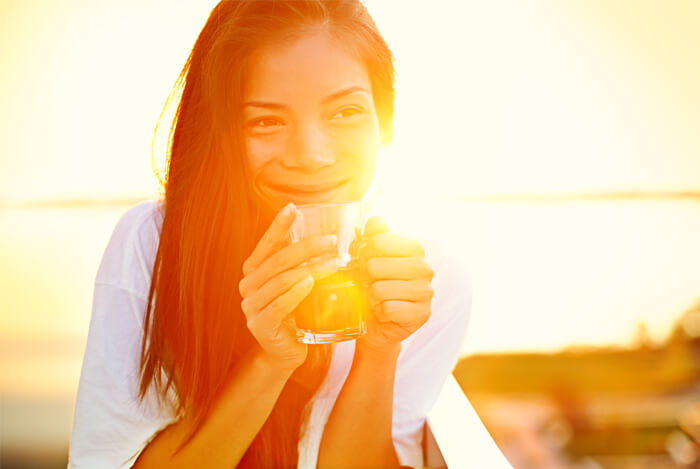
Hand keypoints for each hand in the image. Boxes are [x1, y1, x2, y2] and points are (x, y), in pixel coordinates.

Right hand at [238, 203, 338, 371]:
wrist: (283, 352)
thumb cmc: (294, 313)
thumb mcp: (295, 285)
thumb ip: (300, 264)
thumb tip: (326, 236)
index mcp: (254, 270)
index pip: (267, 243)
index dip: (278, 225)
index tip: (292, 208)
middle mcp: (248, 284)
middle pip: (279, 260)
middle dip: (307, 247)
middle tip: (331, 241)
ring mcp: (251, 305)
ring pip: (282, 281)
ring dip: (310, 269)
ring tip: (334, 263)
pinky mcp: (260, 325)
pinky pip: (279, 305)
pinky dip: (295, 292)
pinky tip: (310, 283)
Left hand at [357, 217, 433, 352]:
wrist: (377, 324)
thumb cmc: (374, 287)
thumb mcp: (370, 258)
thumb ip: (374, 235)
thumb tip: (376, 221)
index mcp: (414, 249)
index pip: (379, 241)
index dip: (365, 253)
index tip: (366, 261)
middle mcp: (425, 269)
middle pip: (375, 266)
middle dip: (365, 278)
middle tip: (369, 284)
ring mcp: (426, 292)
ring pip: (380, 289)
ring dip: (371, 297)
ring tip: (376, 299)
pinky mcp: (422, 314)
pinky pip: (387, 308)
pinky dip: (379, 312)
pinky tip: (384, 313)